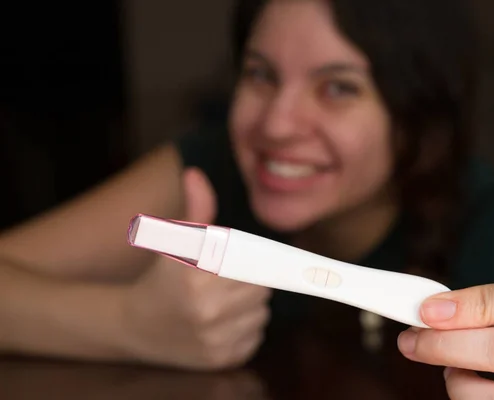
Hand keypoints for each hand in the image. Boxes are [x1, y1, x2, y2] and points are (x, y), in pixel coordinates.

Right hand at [122, 168, 271, 369]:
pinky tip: (222, 323)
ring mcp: (216, 340)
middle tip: (228, 282)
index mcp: (198, 278)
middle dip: (251, 283)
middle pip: (262, 290)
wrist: (132, 327)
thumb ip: (195, 209)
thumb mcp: (174, 241)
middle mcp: (208, 311)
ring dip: (251, 307)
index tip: (251, 263)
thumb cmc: (159, 279)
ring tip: (224, 303)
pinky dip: (246, 329)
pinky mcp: (221, 360)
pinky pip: (256, 337)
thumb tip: (195, 174)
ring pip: (262, 314)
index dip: (254, 264)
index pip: (256, 266)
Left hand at [397, 275, 493, 398]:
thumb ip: (489, 312)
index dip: (472, 302)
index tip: (428, 310)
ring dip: (455, 380)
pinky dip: (465, 399)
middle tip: (410, 341)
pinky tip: (470, 387)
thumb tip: (429, 311)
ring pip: (491, 394)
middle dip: (444, 344)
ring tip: (451, 368)